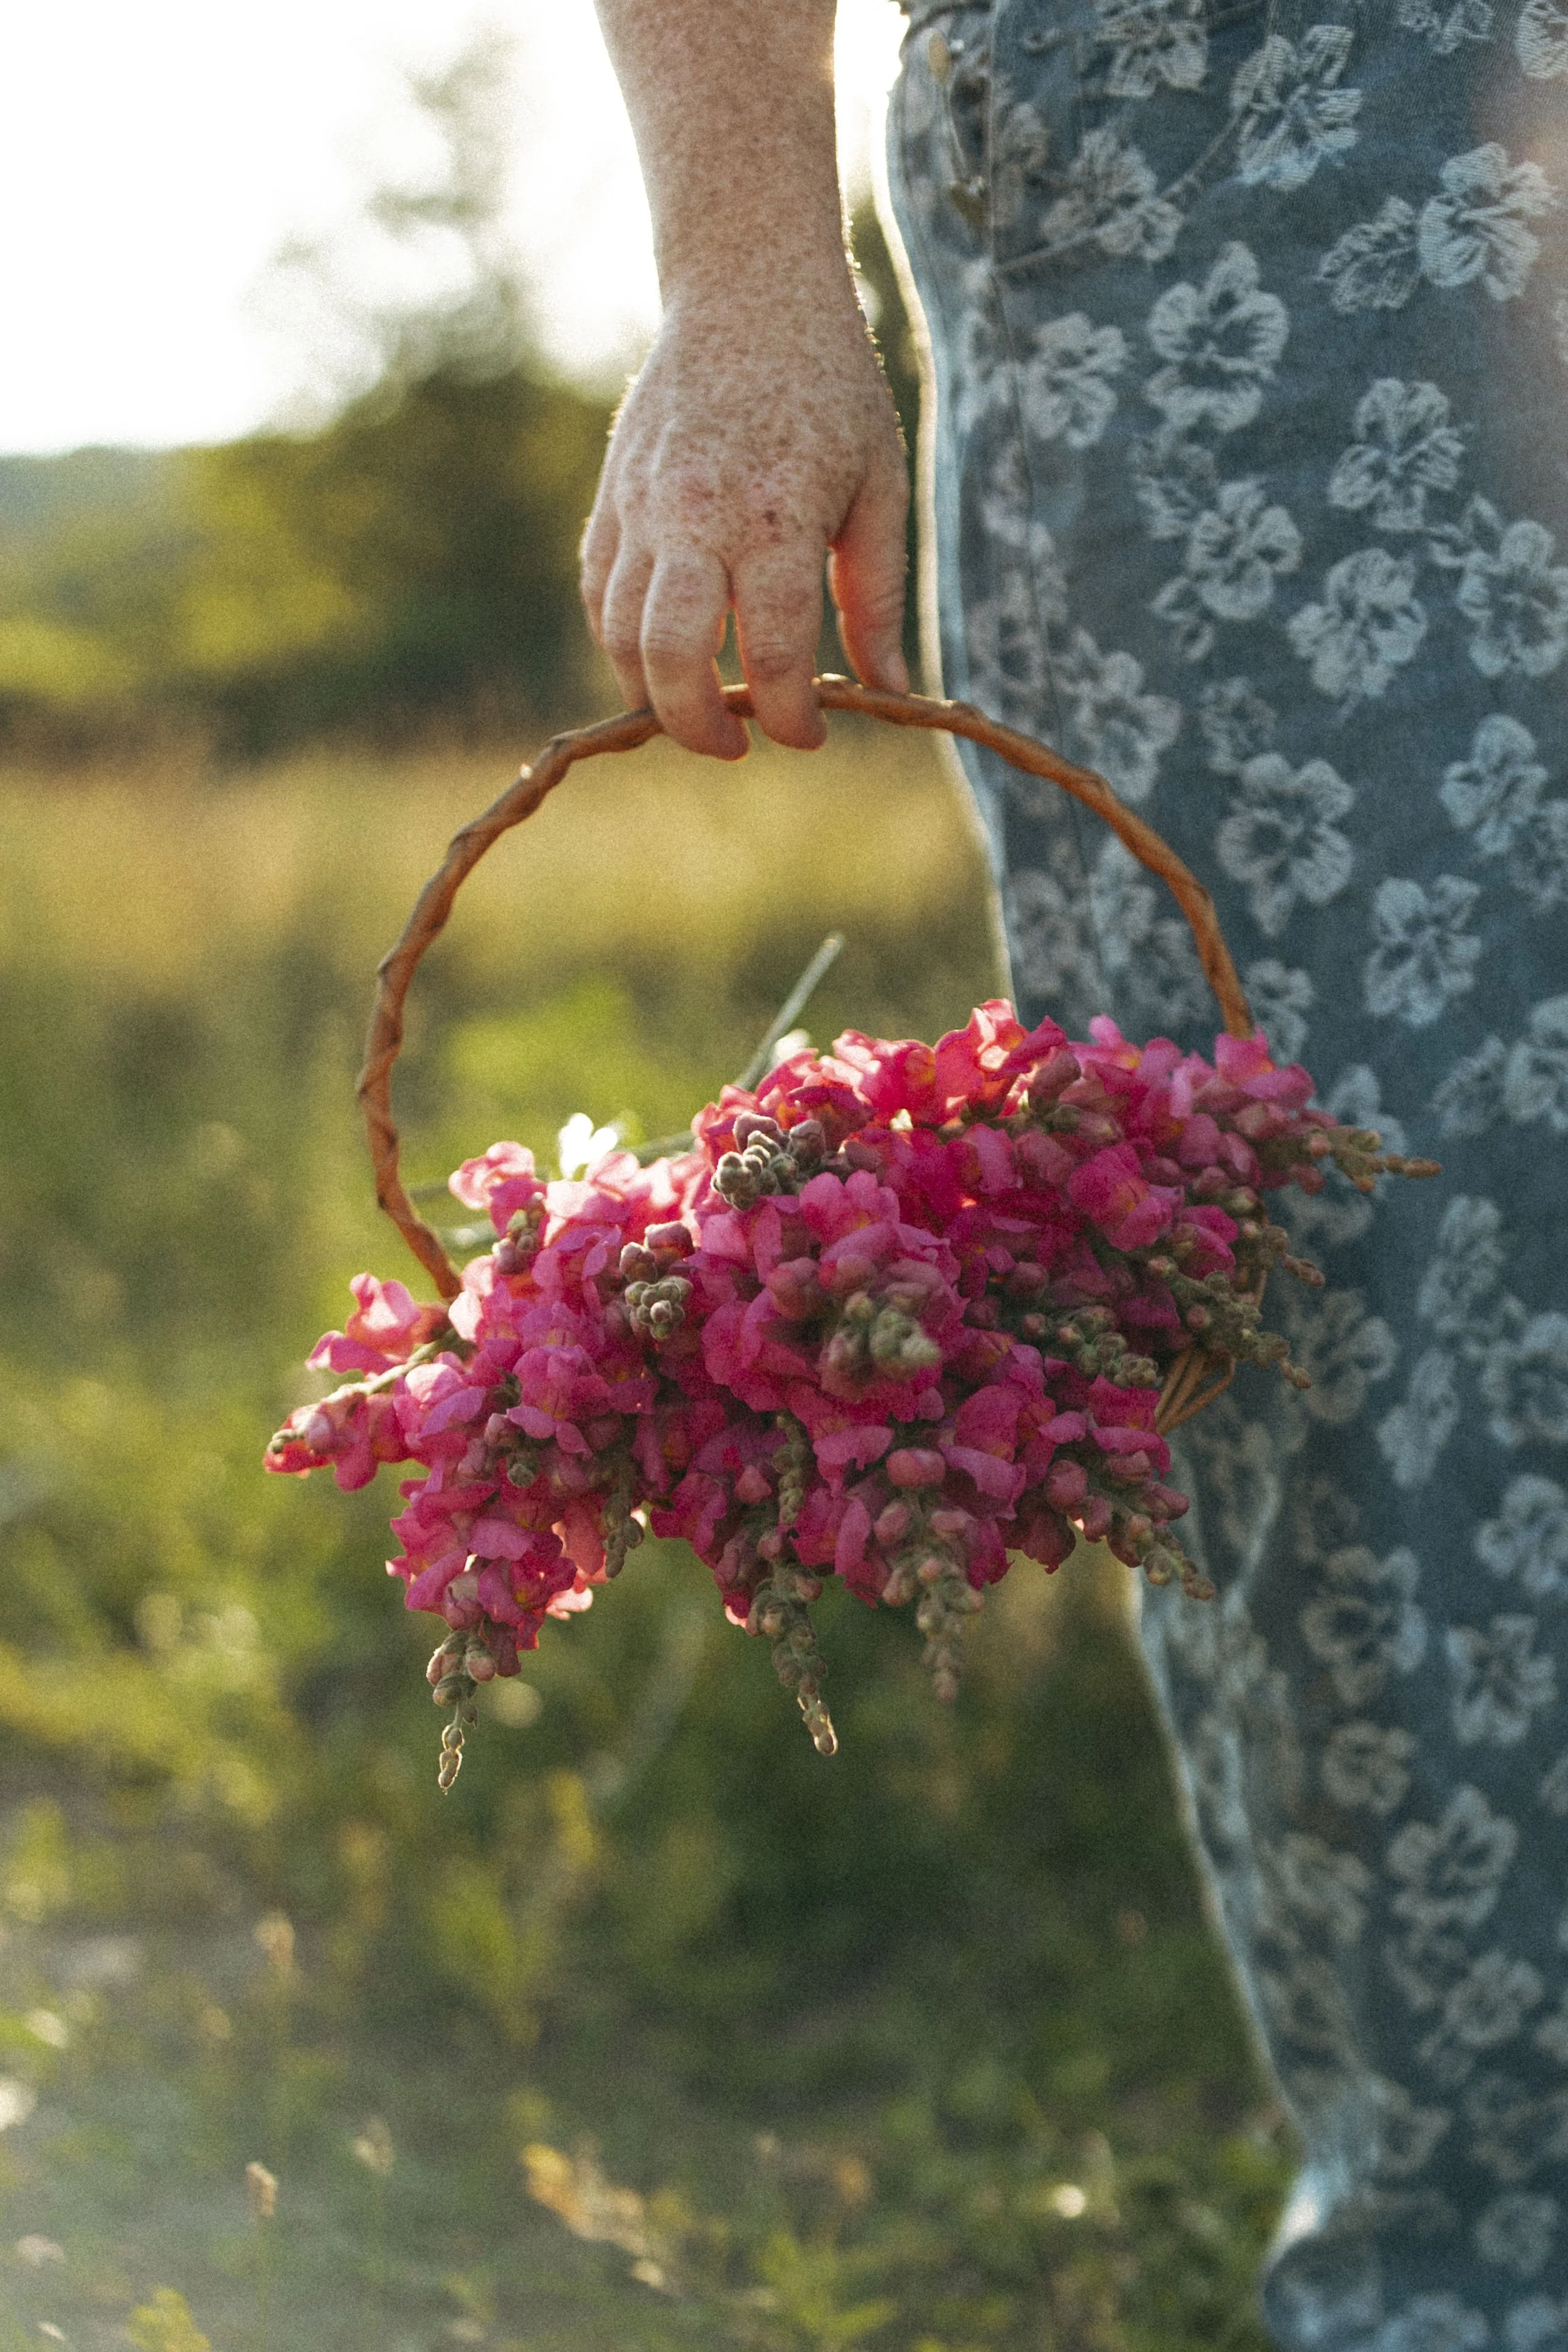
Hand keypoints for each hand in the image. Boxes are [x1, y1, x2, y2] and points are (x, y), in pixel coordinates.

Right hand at [580, 277, 909, 759]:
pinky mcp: (611, 497)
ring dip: (654, 692)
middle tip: (736, 744)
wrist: (746, 287)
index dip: (790, 716)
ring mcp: (642, 506)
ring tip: (698, 708)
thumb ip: (877, 596)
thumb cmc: (829, 387)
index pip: (771, 651)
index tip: (810, 734)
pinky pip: (599, 594)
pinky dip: (622, 642)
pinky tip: (662, 657)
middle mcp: (696, 515)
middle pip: (673, 658)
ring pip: (621, 635)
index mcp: (775, 516)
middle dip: (700, 725)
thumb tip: (891, 692)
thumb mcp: (879, 486)